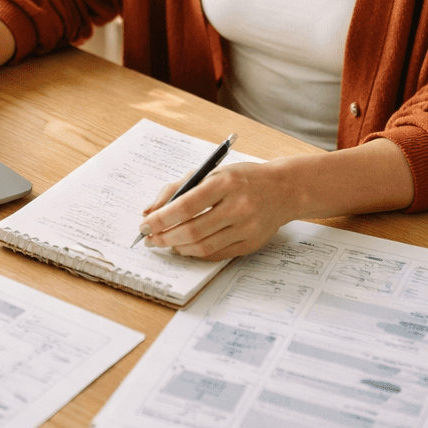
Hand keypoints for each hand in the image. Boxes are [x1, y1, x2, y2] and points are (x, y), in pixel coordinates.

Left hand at [138, 158, 302, 259]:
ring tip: (165, 243)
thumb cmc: (242, 178)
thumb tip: (149, 212)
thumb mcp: (211, 172)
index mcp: (224, 182)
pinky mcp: (252, 243)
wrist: (284, 189)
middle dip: (164, 237)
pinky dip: (196, 253)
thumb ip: (177, 189)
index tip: (144, 225)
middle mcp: (238, 206)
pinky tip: (185, 247)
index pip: (185, 206)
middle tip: (149, 239)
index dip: (160, 219)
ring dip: (177, 248)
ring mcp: (247, 227)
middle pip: (192, 230)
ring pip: (203, 247)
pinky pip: (217, 254)